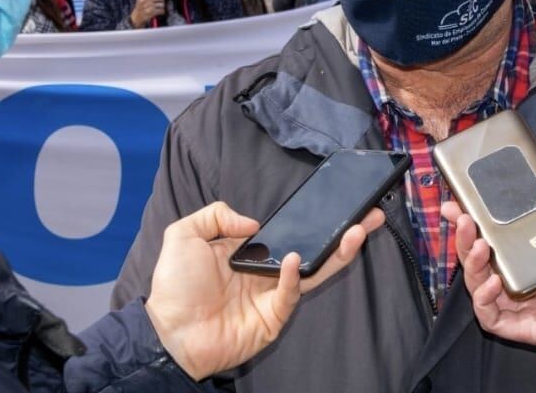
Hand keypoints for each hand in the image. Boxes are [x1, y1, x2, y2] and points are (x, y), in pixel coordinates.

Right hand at [130, 0, 164, 27]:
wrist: (137, 17)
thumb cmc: (141, 6)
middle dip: (161, 1)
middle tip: (158, 3)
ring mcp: (147, 6)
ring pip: (162, 4)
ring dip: (161, 7)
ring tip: (157, 8)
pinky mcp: (150, 13)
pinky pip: (162, 10)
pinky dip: (161, 11)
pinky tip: (158, 12)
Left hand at [145, 201, 384, 380]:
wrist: (169, 333)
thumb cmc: (174, 287)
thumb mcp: (184, 235)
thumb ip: (216, 215)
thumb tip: (254, 223)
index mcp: (249, 252)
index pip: (288, 231)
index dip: (310, 219)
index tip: (333, 203)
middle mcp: (266, 271)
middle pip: (312, 249)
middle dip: (340, 233)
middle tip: (367, 216)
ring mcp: (272, 295)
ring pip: (314, 271)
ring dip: (337, 252)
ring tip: (357, 232)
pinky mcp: (273, 317)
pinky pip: (291, 294)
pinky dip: (296, 276)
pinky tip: (297, 259)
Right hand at [442, 157, 535, 350]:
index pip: (495, 230)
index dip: (473, 216)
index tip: (458, 199)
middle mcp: (524, 272)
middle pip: (478, 255)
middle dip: (463, 236)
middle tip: (461, 216)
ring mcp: (522, 300)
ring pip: (476, 283)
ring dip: (468, 262)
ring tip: (479, 244)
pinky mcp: (524, 324)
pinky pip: (490, 316)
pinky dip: (482, 299)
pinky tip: (493, 281)